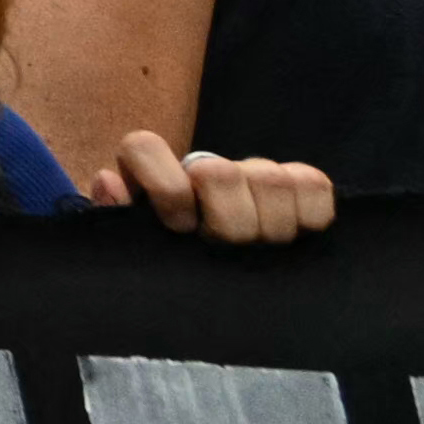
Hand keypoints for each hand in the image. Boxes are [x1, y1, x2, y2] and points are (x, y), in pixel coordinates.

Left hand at [107, 133, 338, 246]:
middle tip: (227, 250)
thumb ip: (119, 221)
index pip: (144, 148)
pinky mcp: (301, 188)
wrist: (223, 276)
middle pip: (220, 173)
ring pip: (271, 178)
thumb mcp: (138, 252)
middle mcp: (207, 168)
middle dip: (227, 221)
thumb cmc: (172, 265)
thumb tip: (109, 182)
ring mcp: (254, 175)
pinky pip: (314, 186)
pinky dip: (310, 216)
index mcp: (154, 175)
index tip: (179, 227)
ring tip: (260, 252)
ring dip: (269, 225)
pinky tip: (296, 241)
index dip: (162, 186)